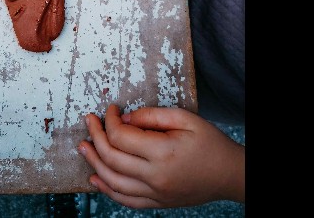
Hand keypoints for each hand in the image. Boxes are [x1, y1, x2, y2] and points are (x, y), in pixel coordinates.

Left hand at [78, 104, 244, 208]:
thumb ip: (152, 116)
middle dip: (95, 137)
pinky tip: (96, 178)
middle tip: (89, 122)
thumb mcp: (185, 118)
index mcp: (163, 152)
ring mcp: (156, 193)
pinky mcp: (157, 203)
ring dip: (93, 163)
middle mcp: (156, 176)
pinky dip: (107, 190)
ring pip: (113, 182)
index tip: (110, 110)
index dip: (109, 121)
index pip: (121, 136)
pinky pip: (126, 200)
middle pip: (111, 158)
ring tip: (83, 148)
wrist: (230, 174)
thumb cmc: (210, 143)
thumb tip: (124, 119)